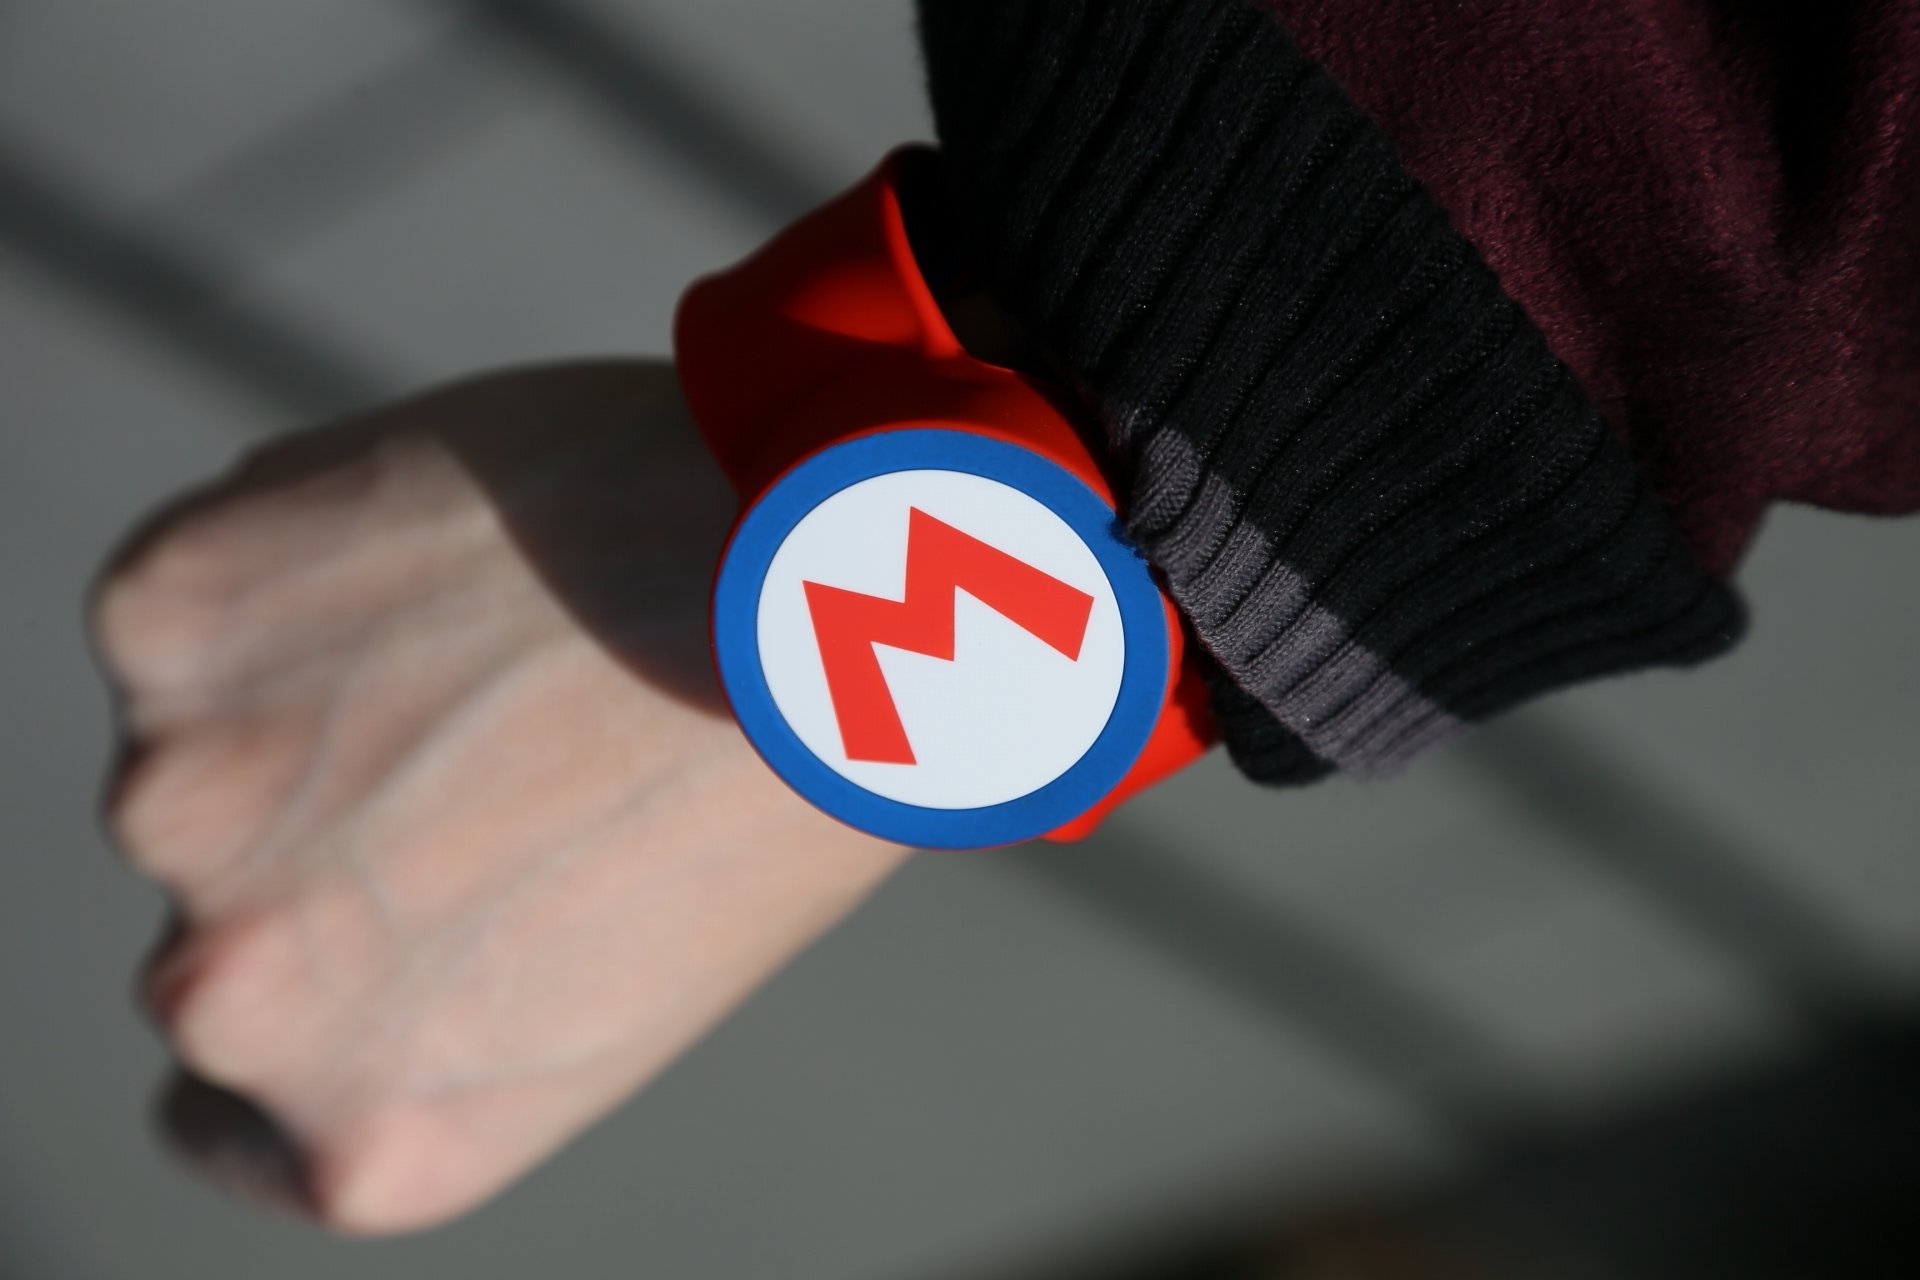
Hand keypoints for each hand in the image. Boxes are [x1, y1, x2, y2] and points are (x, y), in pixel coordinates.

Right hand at [90, 361, 908, 1232]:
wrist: (836, 590)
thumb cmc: (780, 776)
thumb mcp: (607, 977)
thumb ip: (434, 990)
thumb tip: (335, 872)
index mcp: (368, 1144)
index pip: (227, 1105)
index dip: (318, 985)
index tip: (394, 899)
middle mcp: (242, 1008)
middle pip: (216, 914)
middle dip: (320, 829)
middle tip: (485, 734)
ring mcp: (186, 808)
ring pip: (195, 746)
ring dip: (303, 691)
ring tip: (496, 635)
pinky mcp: (172, 620)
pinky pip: (196, 598)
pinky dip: (288, 564)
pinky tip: (445, 547)